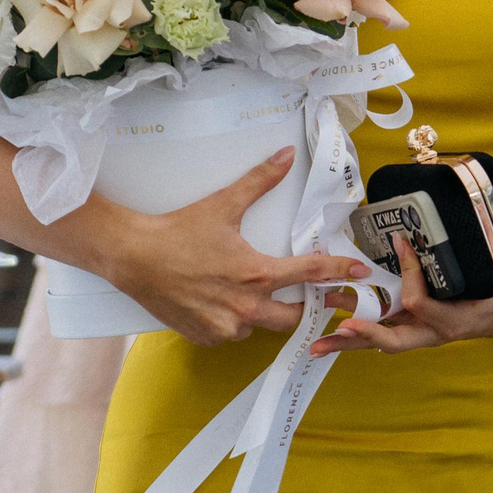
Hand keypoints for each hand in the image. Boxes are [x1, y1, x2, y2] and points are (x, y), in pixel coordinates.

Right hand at [100, 149, 371, 346]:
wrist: (132, 257)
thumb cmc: (177, 231)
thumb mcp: (223, 204)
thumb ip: (260, 181)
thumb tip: (286, 156)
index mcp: (257, 274)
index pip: (311, 273)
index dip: (339, 273)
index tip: (360, 275)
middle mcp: (246, 306)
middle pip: (293, 316)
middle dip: (301, 306)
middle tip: (302, 294)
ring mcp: (225, 326)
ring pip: (258, 325)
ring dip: (259, 312)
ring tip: (242, 290)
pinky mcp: (206, 336)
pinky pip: (231, 334)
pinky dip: (231, 320)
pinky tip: (217, 301)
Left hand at [308, 232, 492, 356]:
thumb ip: (474, 258)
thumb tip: (459, 221)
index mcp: (453, 320)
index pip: (420, 302)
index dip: (409, 274)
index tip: (401, 243)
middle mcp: (432, 333)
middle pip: (392, 341)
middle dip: (364, 335)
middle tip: (339, 329)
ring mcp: (420, 333)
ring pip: (380, 341)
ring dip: (348, 342)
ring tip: (316, 345)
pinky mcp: (412, 328)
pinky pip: (381, 333)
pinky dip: (357, 332)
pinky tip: (332, 332)